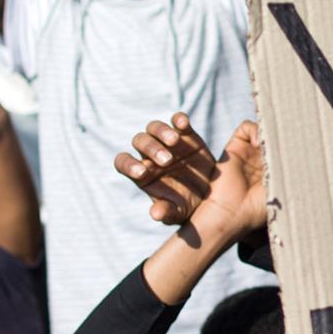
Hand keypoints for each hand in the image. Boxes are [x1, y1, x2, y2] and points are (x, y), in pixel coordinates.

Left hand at [116, 115, 265, 234]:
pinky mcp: (186, 134)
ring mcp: (167, 142)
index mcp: (141, 172)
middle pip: (140, 141)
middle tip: (166, 161)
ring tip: (174, 141)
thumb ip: (165, 212)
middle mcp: (150, 154)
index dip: (128, 165)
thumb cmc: (184, 205)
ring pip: (154, 128)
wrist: (209, 195)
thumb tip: (155, 214)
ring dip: (161, 132)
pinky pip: (178, 121)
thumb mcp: (176, 213)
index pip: (124, 162)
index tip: (141, 172)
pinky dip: (179, 119)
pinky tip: (183, 123)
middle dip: (151, 148)